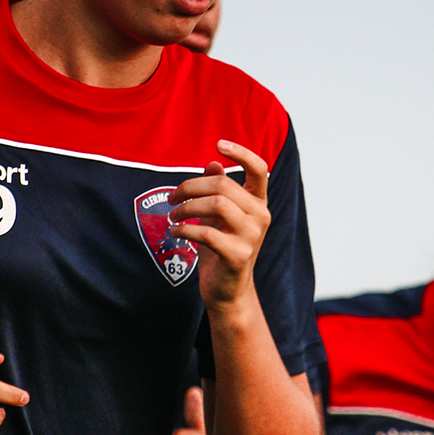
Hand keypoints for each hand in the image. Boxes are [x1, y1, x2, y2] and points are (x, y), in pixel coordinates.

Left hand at [168, 141, 269, 309]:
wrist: (227, 291)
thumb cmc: (221, 248)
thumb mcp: (219, 216)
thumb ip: (219, 191)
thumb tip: (212, 164)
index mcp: (258, 202)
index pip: (260, 169)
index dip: (241, 152)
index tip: (218, 144)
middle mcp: (260, 216)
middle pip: (224, 185)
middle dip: (191, 186)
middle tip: (173, 197)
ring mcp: (252, 237)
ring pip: (217, 204)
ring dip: (187, 207)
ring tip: (173, 215)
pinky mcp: (238, 256)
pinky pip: (208, 233)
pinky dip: (186, 229)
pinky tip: (176, 231)